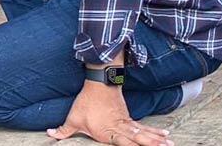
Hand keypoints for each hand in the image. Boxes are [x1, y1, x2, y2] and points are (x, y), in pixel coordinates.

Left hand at [47, 81, 172, 145]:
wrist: (99, 83)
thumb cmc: (86, 102)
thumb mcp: (73, 118)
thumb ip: (63, 130)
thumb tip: (50, 134)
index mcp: (107, 132)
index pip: (123, 143)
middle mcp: (120, 128)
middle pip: (138, 139)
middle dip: (152, 145)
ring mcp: (126, 123)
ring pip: (144, 133)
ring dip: (157, 140)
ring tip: (171, 144)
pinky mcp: (129, 118)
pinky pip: (143, 127)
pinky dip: (154, 132)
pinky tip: (165, 135)